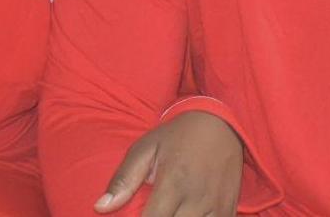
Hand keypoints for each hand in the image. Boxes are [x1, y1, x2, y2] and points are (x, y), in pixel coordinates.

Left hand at [95, 110, 242, 215]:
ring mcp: (216, 206)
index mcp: (173, 182)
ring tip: (169, 212)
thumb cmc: (178, 135)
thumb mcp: (147, 147)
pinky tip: (186, 214)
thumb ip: (124, 178)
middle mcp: (197, 197)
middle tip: (154, 212)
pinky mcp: (228, 210)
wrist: (221, 123)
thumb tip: (100, 207)